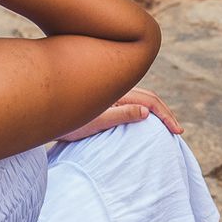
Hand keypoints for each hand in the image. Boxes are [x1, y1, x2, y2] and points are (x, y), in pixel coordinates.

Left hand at [53, 87, 182, 142]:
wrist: (44, 114)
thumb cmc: (66, 121)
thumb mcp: (95, 122)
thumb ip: (121, 115)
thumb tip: (147, 112)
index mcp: (117, 93)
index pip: (151, 102)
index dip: (166, 116)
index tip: (177, 132)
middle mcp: (116, 89)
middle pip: (149, 97)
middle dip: (165, 113)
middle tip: (177, 130)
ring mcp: (111, 93)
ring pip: (141, 98)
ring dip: (156, 110)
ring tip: (165, 124)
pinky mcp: (105, 99)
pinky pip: (132, 100)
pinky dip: (144, 108)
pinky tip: (144, 118)